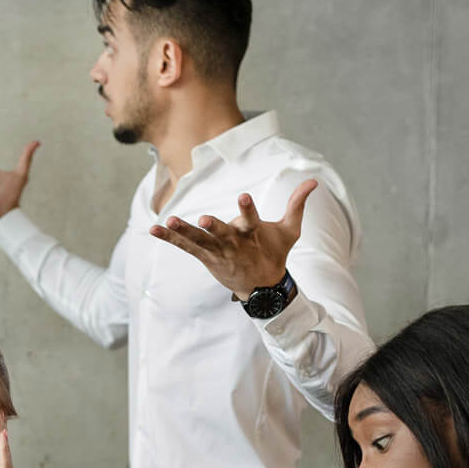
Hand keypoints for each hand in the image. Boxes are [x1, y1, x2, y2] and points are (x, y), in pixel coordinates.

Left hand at [148, 178, 317, 297]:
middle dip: (214, 227)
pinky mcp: (206, 257)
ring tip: (169, 222)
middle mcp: (234, 243)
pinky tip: (154, 230)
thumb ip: (298, 204)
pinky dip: (170, 239)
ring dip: (184, 231)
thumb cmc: (275, 252)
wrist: (262, 286)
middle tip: (205, 218)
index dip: (247, 208)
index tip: (243, 196)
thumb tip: (314, 181)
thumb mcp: (290, 230)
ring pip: (200, 240)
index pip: (251, 219)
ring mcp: (218, 251)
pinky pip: (185, 247)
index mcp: (253, 234)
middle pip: (222, 233)